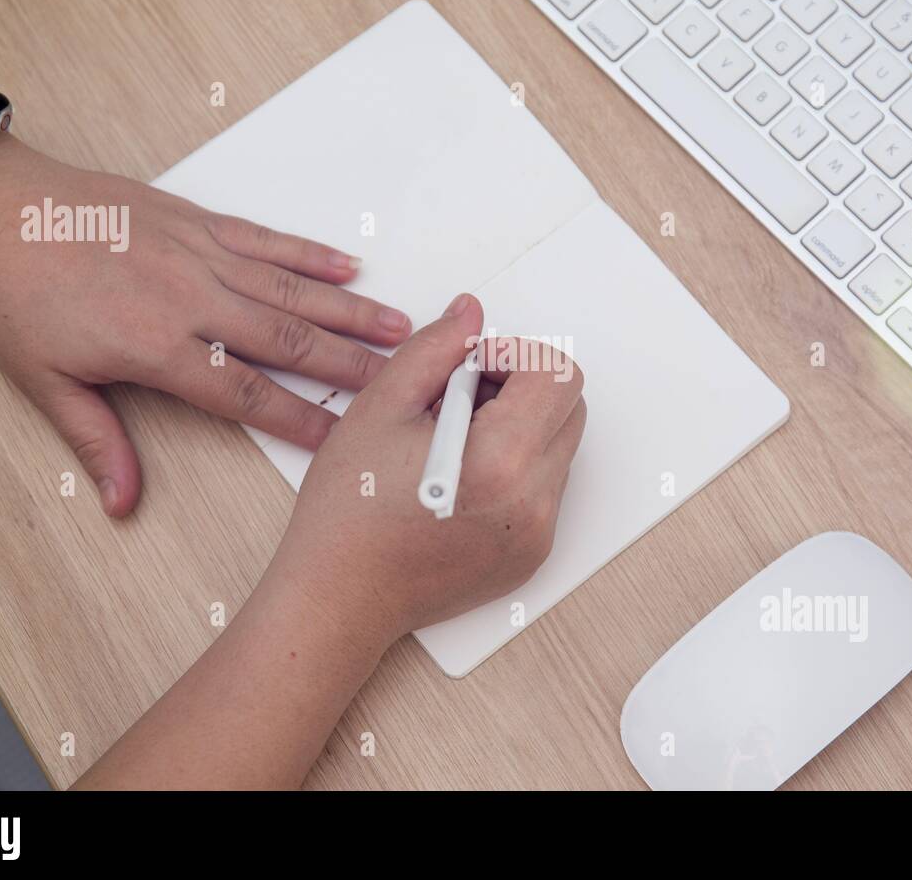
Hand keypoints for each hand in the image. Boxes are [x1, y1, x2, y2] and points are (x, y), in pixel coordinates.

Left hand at [0, 133, 410, 515]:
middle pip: (290, 340)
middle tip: (404, 380)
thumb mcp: (45, 381)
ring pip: (292, 289)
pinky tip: (348, 265)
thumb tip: (122, 501)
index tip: (345, 441)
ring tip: (400, 327)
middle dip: (353, 365)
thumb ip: (97, 441)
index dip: (302, 420)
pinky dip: (310, 254)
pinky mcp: (196, 220)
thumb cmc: (15, 296)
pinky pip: (267, 240)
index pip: (247, 394)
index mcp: (158, 346)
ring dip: (350, 310)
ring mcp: (200, 254)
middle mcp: (192, 299)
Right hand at [267, 293, 586, 645]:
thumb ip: (435, 349)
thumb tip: (471, 314)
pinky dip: (515, 468)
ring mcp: (538, 533)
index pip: (558, 375)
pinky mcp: (532, 554)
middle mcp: (534, 502)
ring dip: (519, 427)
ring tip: (453, 441)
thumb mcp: (381, 408)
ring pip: (559, 447)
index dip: (514, 355)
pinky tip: (459, 478)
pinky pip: (545, 488)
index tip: (470, 367)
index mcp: (502, 461)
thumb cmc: (349, 513)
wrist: (340, 598)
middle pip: (570, 407)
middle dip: (521, 387)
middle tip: (459, 399)